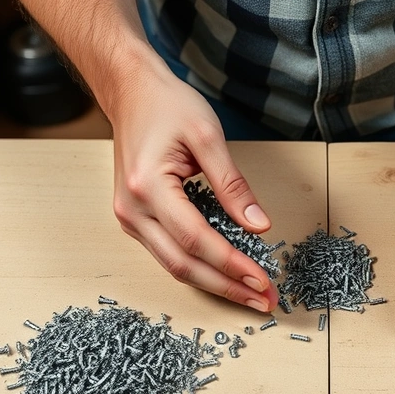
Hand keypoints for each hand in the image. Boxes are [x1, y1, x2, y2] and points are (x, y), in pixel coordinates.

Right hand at [109, 57, 277, 311]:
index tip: (262, 279)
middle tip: (264, 300)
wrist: (131, 93)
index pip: (195, 239)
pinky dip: (200, 268)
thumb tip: (259, 226)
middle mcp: (132, 210)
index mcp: (147, 187)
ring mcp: (130, 219)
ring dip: (215, 284)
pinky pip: (169, 254)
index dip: (231, 263)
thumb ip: (233, 185)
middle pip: (183, 265)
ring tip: (251, 294)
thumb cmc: (167, 106)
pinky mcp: (136, 220)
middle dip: (227, 287)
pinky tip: (228, 274)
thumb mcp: (208, 137)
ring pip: (174, 266)